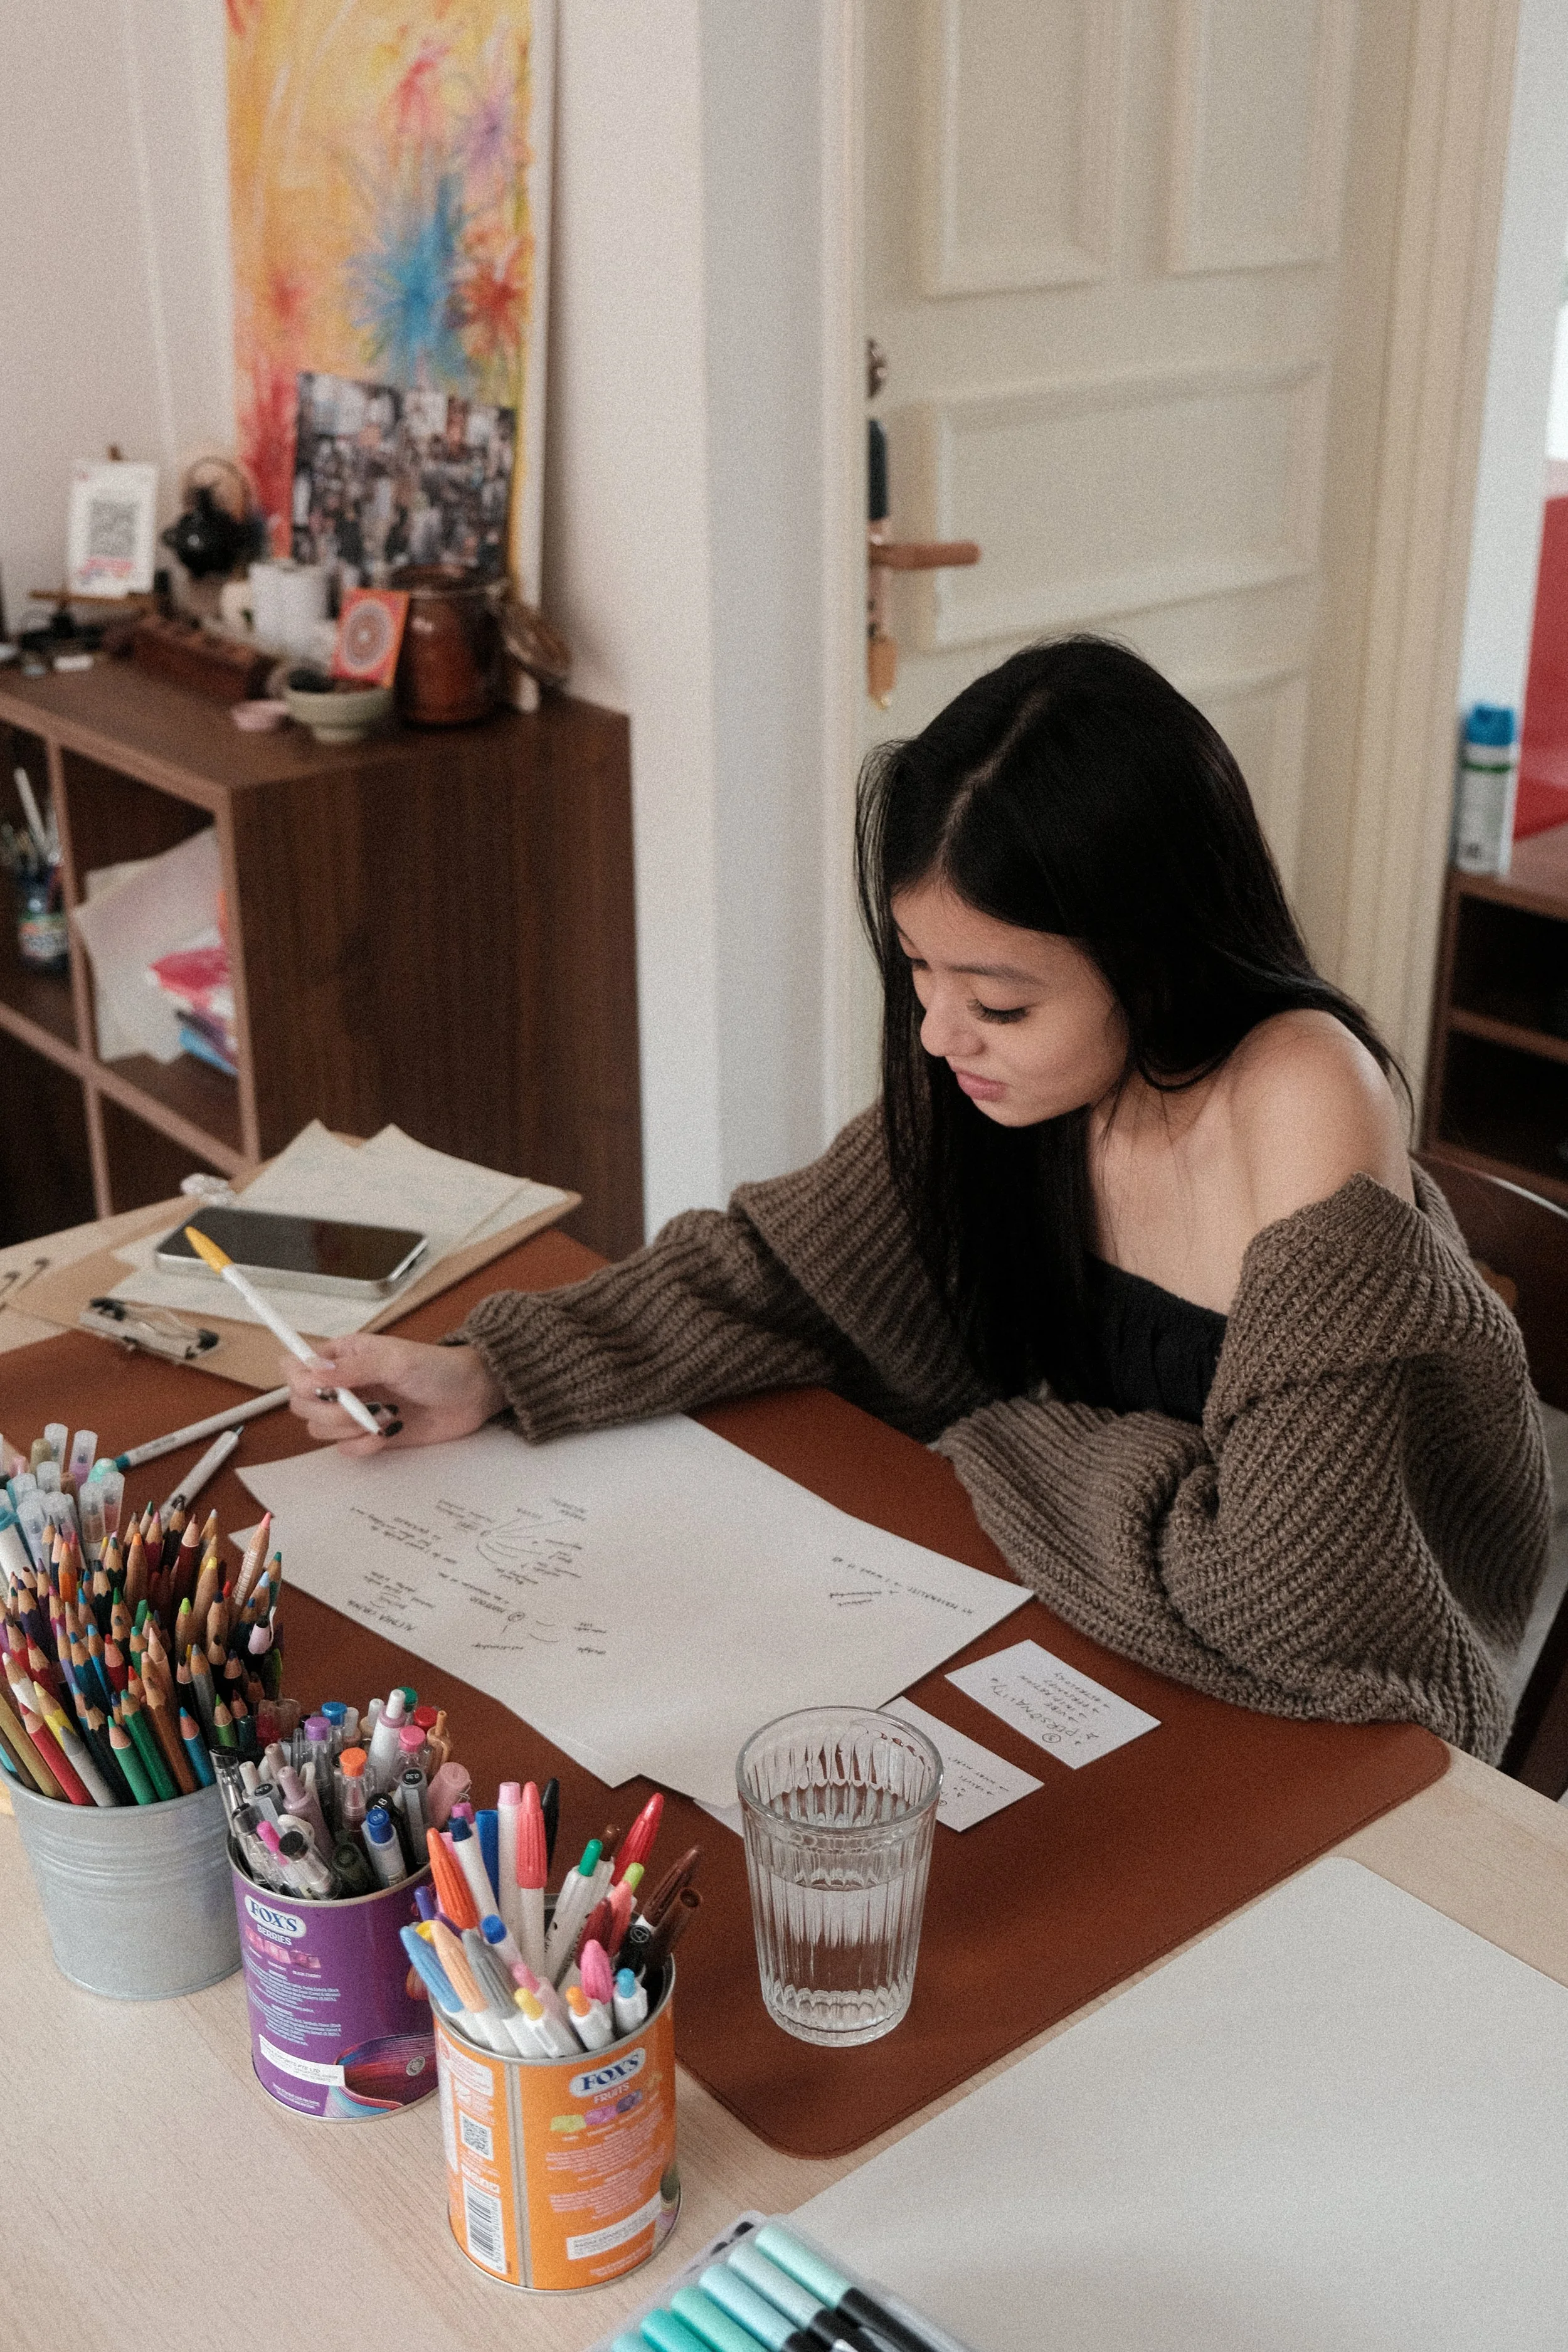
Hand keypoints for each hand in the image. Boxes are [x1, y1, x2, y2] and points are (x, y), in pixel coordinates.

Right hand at [281, 1334, 504, 1457]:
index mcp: (343, 1356)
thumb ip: (352, 1368)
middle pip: (302, 1403)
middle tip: (361, 1408)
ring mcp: (355, 1410)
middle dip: (329, 1411)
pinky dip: (362, 1445)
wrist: (471, 1396)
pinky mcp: (368, 1435)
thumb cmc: (438, 1368)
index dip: (301, 1382)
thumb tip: (310, 1373)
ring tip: (384, 1417)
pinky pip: (344, 1449)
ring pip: (319, 1429)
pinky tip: (388, 1433)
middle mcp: (343, 1383)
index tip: (325, 1390)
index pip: (297, 1367)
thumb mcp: (396, 1359)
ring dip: (348, 1429)